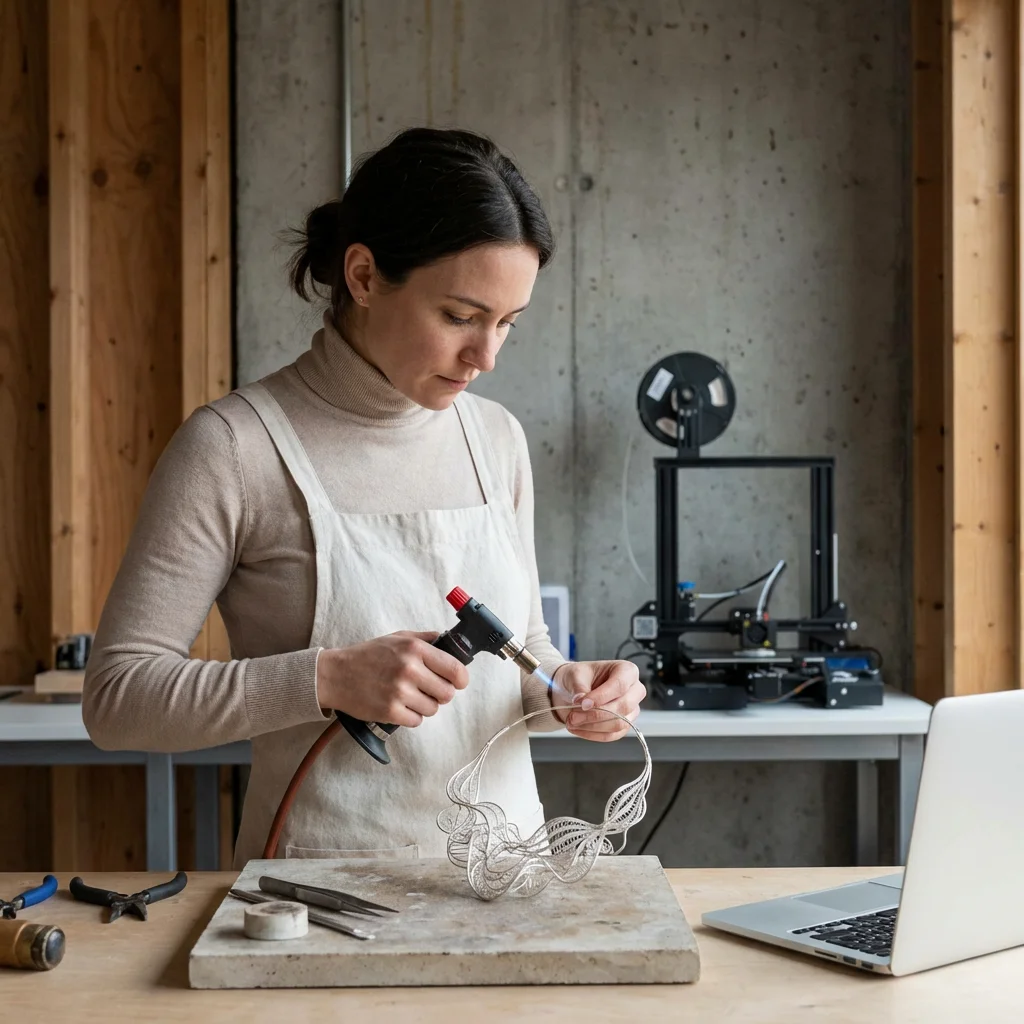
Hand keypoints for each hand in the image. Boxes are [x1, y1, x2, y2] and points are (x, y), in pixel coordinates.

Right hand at [315, 631, 469, 726]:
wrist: (336, 674)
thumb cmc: (368, 655)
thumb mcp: (398, 637)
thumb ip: (426, 639)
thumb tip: (451, 642)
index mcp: (415, 649)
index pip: (455, 669)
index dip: (461, 679)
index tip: (458, 682)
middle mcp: (409, 669)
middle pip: (447, 693)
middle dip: (441, 694)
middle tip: (430, 690)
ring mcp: (399, 692)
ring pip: (433, 709)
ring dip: (425, 706)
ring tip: (410, 697)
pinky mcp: (390, 712)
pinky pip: (416, 721)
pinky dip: (411, 717)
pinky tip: (400, 706)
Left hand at [550, 660, 645, 741]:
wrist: (573, 689)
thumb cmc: (579, 676)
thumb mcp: (575, 674)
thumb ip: (579, 686)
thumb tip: (581, 700)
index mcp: (627, 670)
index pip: (620, 685)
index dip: (601, 696)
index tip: (582, 703)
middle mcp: (634, 690)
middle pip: (624, 706)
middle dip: (596, 714)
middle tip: (573, 716)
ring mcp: (631, 709)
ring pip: (619, 723)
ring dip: (593, 726)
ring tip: (572, 721)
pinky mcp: (624, 725)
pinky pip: (612, 735)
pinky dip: (593, 734)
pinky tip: (578, 728)